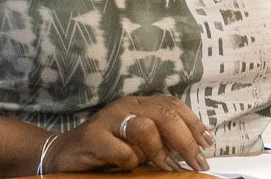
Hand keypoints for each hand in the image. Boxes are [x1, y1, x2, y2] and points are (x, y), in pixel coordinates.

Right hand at [45, 95, 214, 172]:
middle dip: (186, 141)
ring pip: (146, 128)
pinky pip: (123, 151)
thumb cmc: (107, 150)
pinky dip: (130, 162)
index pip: (174, 105)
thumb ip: (163, 138)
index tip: (208, 144)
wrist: (62, 154)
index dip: (194, 124)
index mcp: (140, 104)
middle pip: (166, 115)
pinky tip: (126, 167)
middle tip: (197, 162)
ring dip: (159, 152)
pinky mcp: (93, 137)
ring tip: (165, 167)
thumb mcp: (140, 141)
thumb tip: (198, 144)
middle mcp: (126, 105)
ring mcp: (109, 119)